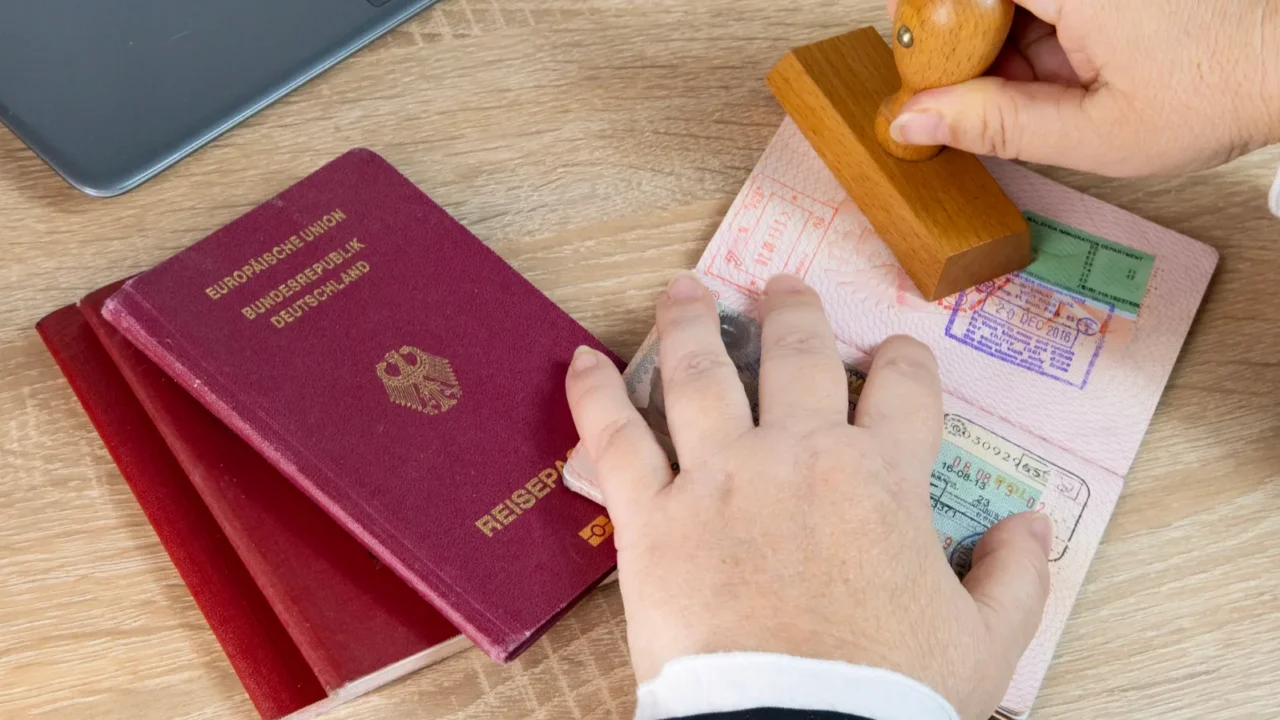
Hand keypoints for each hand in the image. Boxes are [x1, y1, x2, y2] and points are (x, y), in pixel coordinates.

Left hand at [564, 272, 1054, 719]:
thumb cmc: (888, 694)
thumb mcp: (984, 644)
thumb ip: (1015, 576)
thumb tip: (1033, 526)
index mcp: (881, 479)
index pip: (905, 389)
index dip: (904, 361)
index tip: (895, 354)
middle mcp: (797, 457)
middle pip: (797, 357)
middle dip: (793, 312)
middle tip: (782, 288)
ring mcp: (718, 480)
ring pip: (700, 373)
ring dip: (691, 322)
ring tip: (685, 289)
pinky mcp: (652, 519)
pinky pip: (615, 438)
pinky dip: (595, 393)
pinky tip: (583, 359)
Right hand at [886, 0, 1279, 175]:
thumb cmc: (1217, 93)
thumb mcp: (1094, 134)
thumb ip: (994, 125)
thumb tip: (913, 120)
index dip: (928, 29)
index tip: (920, 78)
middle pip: (983, 0)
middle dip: (964, 45)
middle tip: (966, 100)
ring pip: (1008, 2)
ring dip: (1000, 48)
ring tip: (1040, 96)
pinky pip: (1041, 4)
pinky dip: (1034, 41)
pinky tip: (1058, 78)